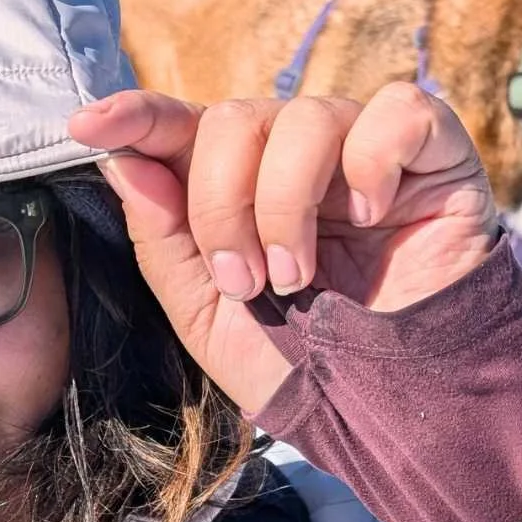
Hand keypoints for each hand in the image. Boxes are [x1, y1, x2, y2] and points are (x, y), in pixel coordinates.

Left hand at [67, 84, 500, 418]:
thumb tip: (125, 162)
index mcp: (239, 186)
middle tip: (245, 281)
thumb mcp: (210, 317)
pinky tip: (373, 217)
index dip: (136, 116)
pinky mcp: (434, 152)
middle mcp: (295, 156)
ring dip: (286, 203)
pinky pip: (397, 109)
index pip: (181, 127)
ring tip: (299, 276)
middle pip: (234, 119)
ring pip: (305, 115)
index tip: (87, 125)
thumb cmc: (302, 364)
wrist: (393, 412)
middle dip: (222, 203)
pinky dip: (372, 161)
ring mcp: (363, 150)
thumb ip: (165, 241)